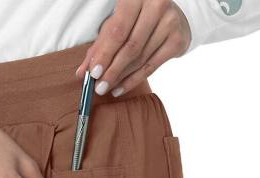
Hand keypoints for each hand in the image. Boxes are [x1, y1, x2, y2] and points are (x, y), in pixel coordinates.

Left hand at [76, 0, 190, 96]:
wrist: (172, 15)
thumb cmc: (137, 19)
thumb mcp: (115, 25)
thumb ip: (99, 46)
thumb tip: (82, 72)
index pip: (118, 31)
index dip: (105, 54)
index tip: (93, 73)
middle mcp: (156, 6)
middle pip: (130, 47)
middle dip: (112, 71)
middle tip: (99, 87)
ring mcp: (169, 23)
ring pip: (140, 59)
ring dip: (121, 77)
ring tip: (108, 88)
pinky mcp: (177, 40)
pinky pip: (151, 67)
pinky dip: (133, 80)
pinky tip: (121, 88)